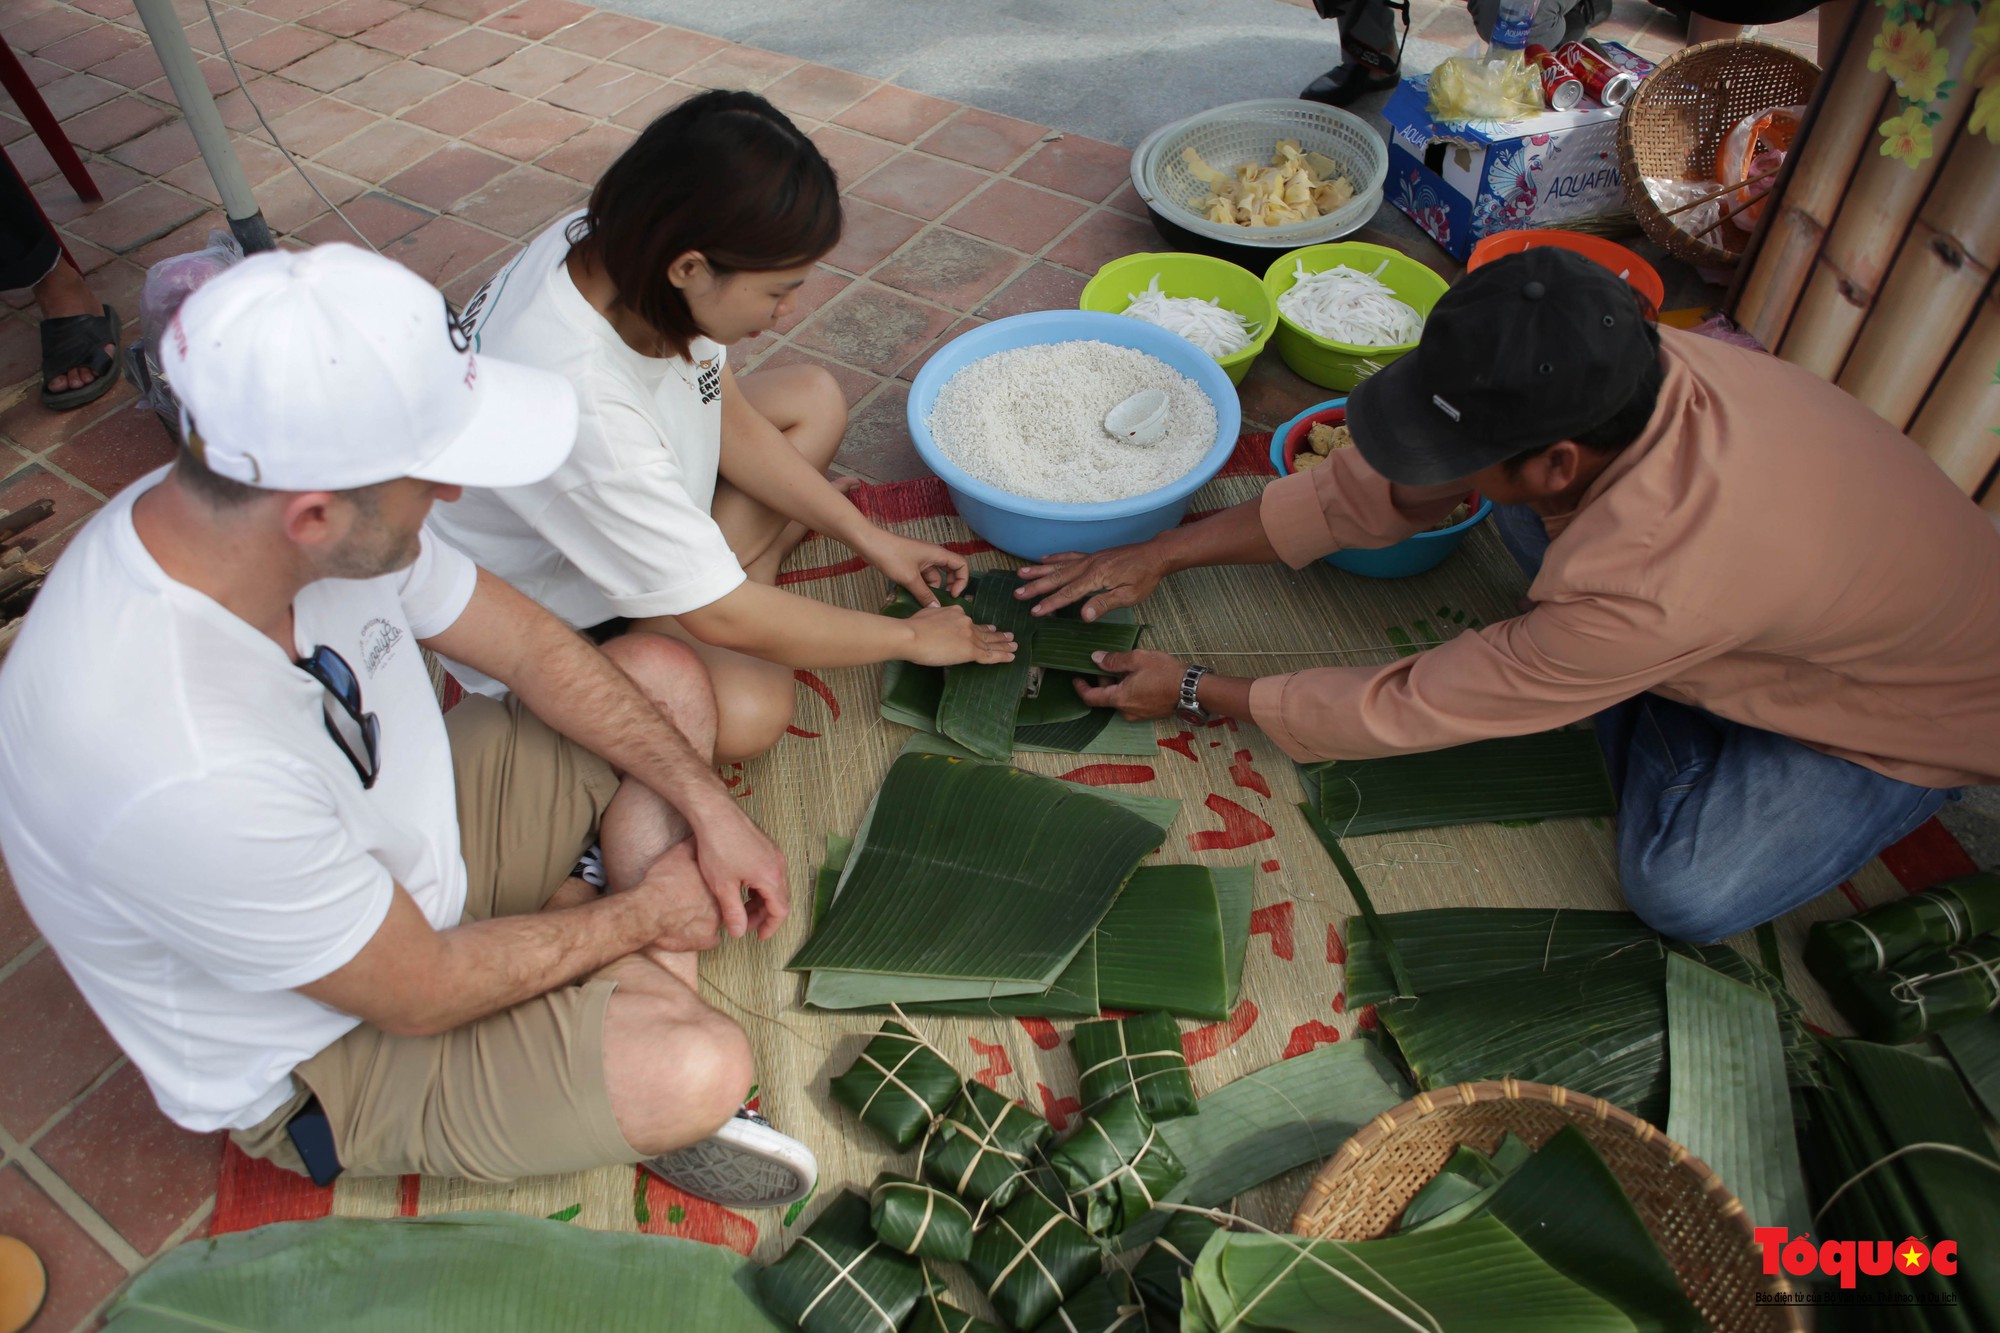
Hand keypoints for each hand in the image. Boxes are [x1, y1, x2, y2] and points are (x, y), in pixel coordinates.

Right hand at [627, 842, 724, 952]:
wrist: (648, 912)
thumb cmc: (662, 883)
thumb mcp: (677, 856)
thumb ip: (692, 847)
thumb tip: (699, 838)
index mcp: (717, 883)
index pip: (724, 881)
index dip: (709, 882)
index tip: (698, 883)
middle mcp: (722, 902)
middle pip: (721, 900)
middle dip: (710, 900)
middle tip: (693, 899)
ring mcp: (717, 924)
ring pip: (719, 919)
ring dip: (707, 917)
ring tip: (689, 914)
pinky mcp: (707, 941)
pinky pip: (711, 939)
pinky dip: (702, 936)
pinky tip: (690, 929)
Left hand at [683, 798, 790, 939]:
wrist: (714, 813)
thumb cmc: (718, 846)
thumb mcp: (722, 885)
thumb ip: (733, 912)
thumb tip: (738, 933)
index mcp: (771, 878)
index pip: (780, 911)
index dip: (770, 927)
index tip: (759, 937)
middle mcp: (779, 865)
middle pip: (780, 899)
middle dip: (764, 915)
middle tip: (745, 925)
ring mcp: (774, 853)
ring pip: (775, 886)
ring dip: (761, 900)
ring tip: (739, 908)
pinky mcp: (766, 845)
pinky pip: (770, 873)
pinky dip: (759, 886)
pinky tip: (741, 888)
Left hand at [861, 531, 970, 605]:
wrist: (870, 544)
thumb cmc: (891, 555)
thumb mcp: (910, 578)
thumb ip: (924, 594)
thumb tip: (936, 607)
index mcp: (937, 554)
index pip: (961, 565)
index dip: (962, 580)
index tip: (953, 594)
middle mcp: (932, 555)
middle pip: (950, 571)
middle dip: (948, 586)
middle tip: (943, 600)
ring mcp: (921, 560)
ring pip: (934, 576)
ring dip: (931, 589)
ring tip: (923, 601)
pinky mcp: (911, 564)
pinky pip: (922, 577)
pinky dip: (920, 586)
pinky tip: (913, 596)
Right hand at [906, 605, 1016, 666]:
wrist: (912, 635)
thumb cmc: (913, 627)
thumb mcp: (926, 612)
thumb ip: (935, 613)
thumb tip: (934, 611)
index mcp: (956, 612)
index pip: (970, 622)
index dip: (981, 627)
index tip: (988, 629)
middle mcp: (966, 622)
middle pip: (984, 632)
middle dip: (997, 635)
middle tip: (1008, 636)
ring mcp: (969, 636)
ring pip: (990, 643)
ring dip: (1004, 645)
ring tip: (1014, 645)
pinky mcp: (970, 650)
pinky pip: (990, 655)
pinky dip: (1002, 656)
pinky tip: (1011, 657)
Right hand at [1015, 542, 1165, 619]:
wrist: (1154, 555)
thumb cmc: (1145, 577)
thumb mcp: (1129, 595)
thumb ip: (1105, 604)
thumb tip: (1084, 616)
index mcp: (1096, 577)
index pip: (1068, 593)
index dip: (1050, 603)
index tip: (1035, 611)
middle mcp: (1089, 565)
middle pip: (1057, 578)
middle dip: (1036, 587)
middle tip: (1017, 594)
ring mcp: (1089, 558)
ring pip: (1059, 565)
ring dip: (1039, 570)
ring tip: (1020, 574)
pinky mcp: (1093, 556)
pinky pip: (1069, 556)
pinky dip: (1055, 557)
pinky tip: (1043, 559)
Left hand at [1074, 649, 1188, 720]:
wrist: (1191, 689)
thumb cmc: (1165, 673)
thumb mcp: (1137, 659)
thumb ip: (1114, 660)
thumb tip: (1095, 658)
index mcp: (1119, 698)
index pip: (1091, 697)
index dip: (1081, 688)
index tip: (1076, 678)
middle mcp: (1126, 711)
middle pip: (1106, 696)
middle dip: (1103, 680)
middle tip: (1107, 662)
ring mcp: (1138, 714)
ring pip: (1120, 698)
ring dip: (1117, 684)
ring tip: (1126, 666)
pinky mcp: (1149, 713)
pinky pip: (1132, 701)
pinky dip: (1129, 689)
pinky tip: (1138, 676)